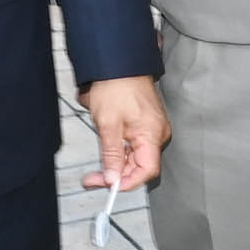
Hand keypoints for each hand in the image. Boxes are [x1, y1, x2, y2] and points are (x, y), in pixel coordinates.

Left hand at [79, 75, 167, 190]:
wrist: (119, 63)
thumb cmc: (115, 86)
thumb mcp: (108, 124)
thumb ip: (111, 155)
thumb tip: (112, 178)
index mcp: (152, 134)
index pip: (147, 171)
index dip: (127, 182)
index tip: (107, 186)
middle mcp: (157, 134)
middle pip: (141, 166)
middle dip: (116, 175)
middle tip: (92, 178)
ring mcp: (153, 130)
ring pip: (136, 158)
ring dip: (116, 164)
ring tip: (96, 165)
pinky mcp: (146, 125)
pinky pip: (135, 146)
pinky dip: (121, 152)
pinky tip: (107, 150)